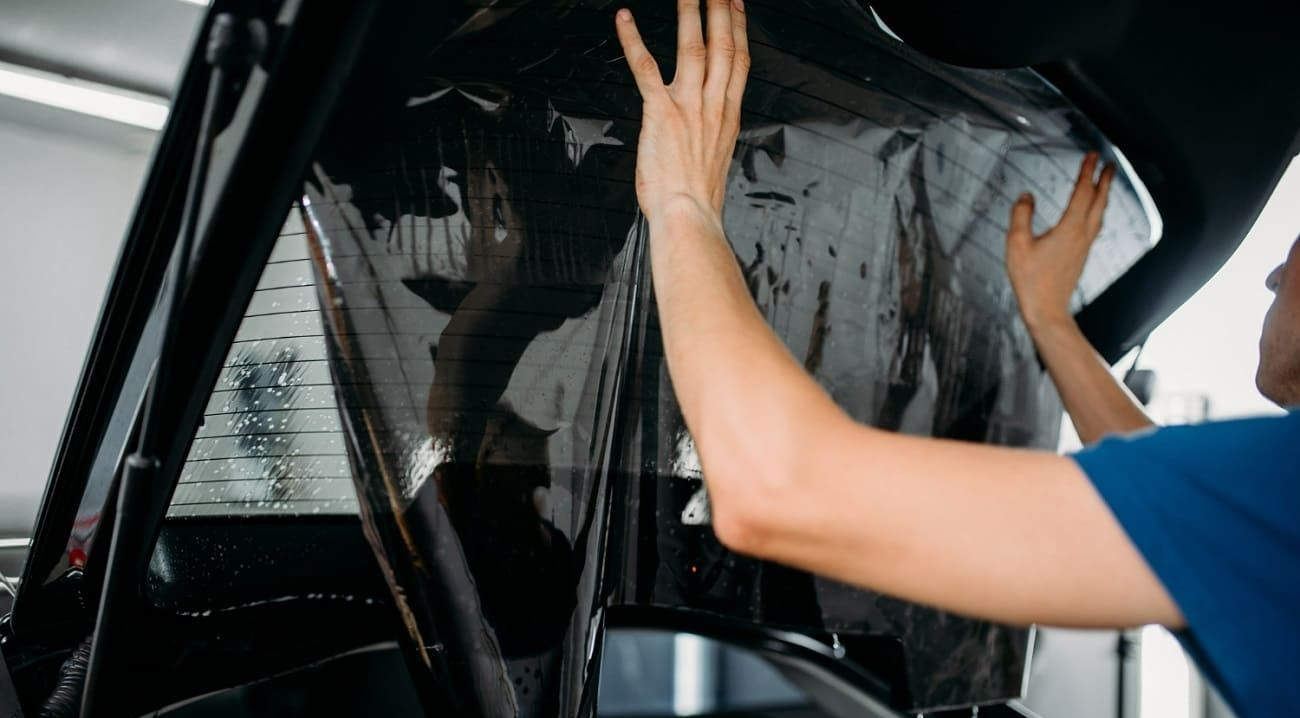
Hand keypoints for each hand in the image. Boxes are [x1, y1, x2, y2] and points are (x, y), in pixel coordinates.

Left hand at [614, 0, 749, 223]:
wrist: (688, 216)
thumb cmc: (696, 201)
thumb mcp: (714, 163)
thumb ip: (711, 139)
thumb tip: (705, 135)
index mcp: (728, 117)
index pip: (739, 62)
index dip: (739, 29)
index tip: (736, 7)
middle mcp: (713, 106)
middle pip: (722, 46)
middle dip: (720, 10)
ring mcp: (688, 107)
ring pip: (692, 48)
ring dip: (689, 13)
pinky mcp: (661, 112)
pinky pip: (645, 68)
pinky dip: (633, 41)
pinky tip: (625, 19)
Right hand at [1006, 152, 1115, 329]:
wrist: (1047, 310)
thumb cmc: (1030, 279)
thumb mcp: (1017, 244)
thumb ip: (1021, 215)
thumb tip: (1026, 196)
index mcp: (1070, 227)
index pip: (1082, 192)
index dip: (1087, 172)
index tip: (1092, 155)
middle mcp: (1082, 234)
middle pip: (1098, 201)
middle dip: (1104, 181)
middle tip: (1109, 164)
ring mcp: (1084, 246)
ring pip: (1099, 213)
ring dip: (1103, 195)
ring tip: (1104, 184)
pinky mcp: (1081, 255)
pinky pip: (1095, 225)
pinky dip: (1097, 211)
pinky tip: (1092, 215)